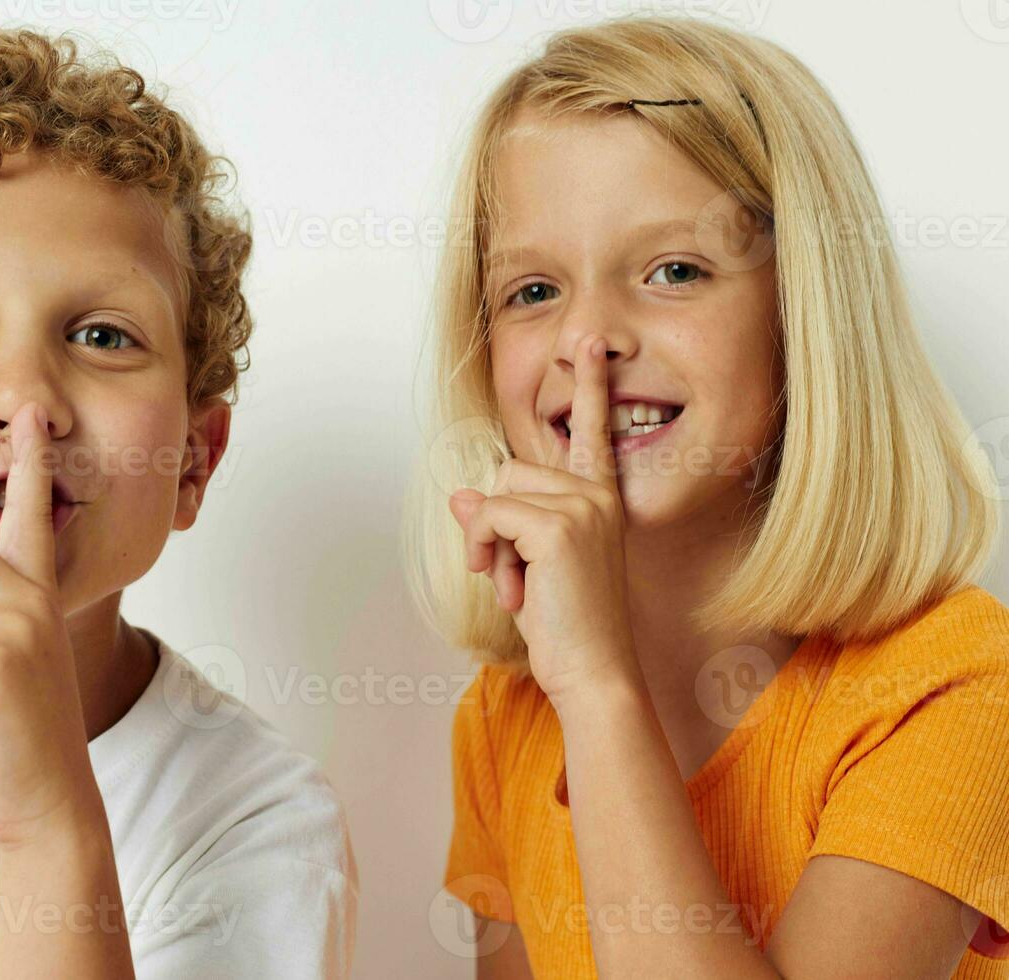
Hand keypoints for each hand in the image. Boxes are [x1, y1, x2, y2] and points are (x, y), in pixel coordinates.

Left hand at [448, 333, 639, 706]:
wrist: (593, 673)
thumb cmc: (567, 626)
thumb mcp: (527, 565)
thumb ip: (503, 522)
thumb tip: (462, 493)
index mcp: (599, 499)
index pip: (591, 432)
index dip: (590, 385)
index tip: (588, 342)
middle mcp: (596, 494)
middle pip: (510, 469)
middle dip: (496, 522)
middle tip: (518, 576)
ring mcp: (581, 507)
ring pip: (495, 494)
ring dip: (490, 543)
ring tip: (520, 586)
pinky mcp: (559, 526)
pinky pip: (490, 515)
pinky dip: (486, 552)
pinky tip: (514, 590)